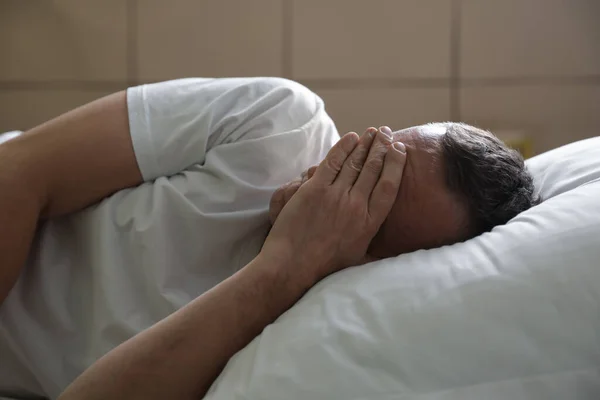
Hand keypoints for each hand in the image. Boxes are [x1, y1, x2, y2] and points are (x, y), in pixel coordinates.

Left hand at [261, 127, 406, 284]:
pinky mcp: (315, 190)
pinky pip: (333, 162)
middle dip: (382, 147)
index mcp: (370, 222)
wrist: (293, 265)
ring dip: (365, 144)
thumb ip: (376, 249)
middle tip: (387, 132)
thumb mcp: (358, 258)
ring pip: (355, 163)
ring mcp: (336, 196)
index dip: (396, 164)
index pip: (390, 185)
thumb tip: (392, 251)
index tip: (400, 149)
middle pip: (374, 168)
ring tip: (373, 131)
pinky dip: (343, 147)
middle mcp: (357, 206)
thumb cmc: (324, 266)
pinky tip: (351, 137)